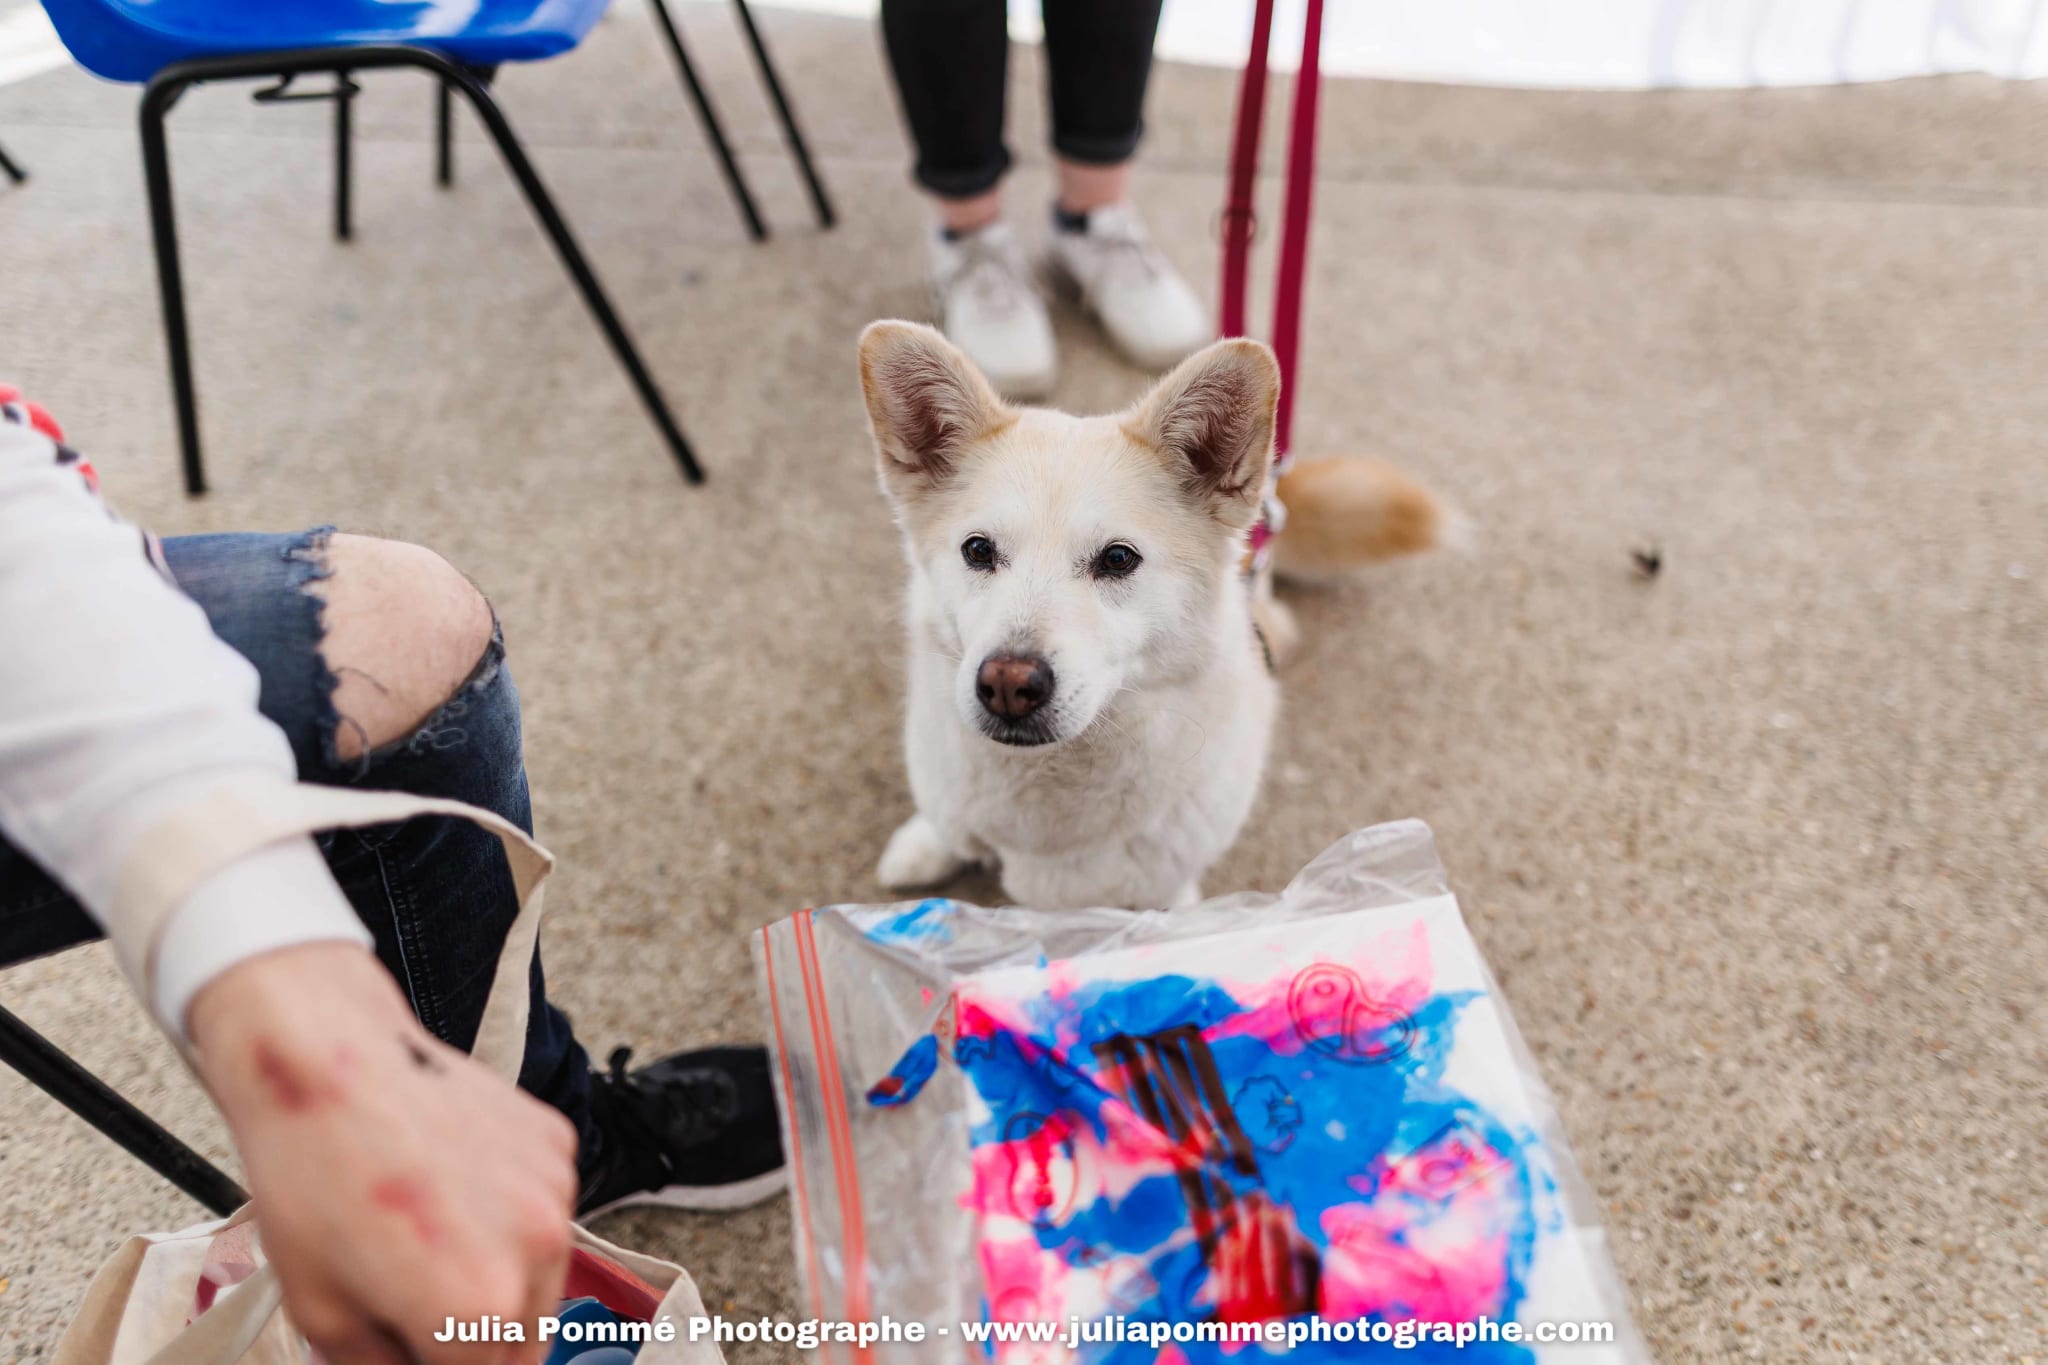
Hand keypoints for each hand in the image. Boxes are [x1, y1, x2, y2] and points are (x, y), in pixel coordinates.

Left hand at [188, 943, 578, 1363]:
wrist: (327, 1060)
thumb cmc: (312, 1177)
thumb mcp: (321, 1312)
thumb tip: (407, 1364)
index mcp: (477, 1309)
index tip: (415, 1351)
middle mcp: (535, 1252)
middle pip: (526, 1347)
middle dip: (477, 1347)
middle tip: (419, 1317)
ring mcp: (554, 1191)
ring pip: (543, 1279)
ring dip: (501, 1284)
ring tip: (431, 1244)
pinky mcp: (556, 1145)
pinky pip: (543, 1212)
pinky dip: (510, 1219)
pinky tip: (451, 1190)